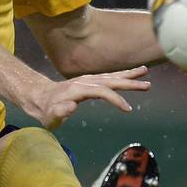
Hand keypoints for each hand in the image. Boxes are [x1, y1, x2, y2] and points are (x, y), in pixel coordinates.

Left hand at [25, 65, 151, 129]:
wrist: (38, 96)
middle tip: (147, 85)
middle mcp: (84, 81)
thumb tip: (71, 106)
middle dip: (129, 82)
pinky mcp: (89, 81)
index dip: (115, 99)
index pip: (101, 91)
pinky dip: (121, 75)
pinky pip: (108, 77)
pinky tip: (131, 74)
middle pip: (110, 80)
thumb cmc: (45, 110)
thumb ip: (59, 112)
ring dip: (128, 75)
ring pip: (111, 76)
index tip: (128, 109)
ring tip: (145, 71)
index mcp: (77, 89)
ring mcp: (87, 79)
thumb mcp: (49, 115)